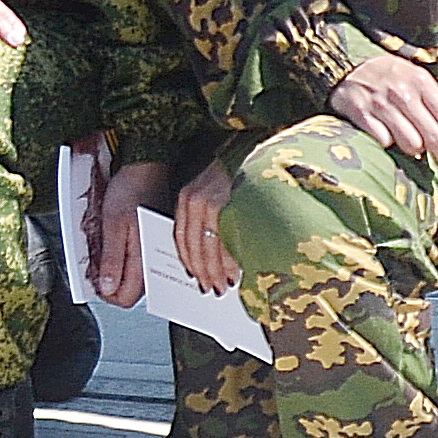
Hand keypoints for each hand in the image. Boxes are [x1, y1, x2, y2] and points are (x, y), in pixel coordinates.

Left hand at [89, 154, 170, 306]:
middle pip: (130, 292)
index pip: (125, 298)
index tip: (94, 280)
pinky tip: (118, 244)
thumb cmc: (131, 190)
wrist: (146, 168)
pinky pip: (138, 263)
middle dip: (111, 283)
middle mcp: (155, 260)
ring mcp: (156, 253)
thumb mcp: (113, 224)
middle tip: (98, 263)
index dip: (106, 294)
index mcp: (145, 258)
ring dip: (117, 271)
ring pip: (134, 278)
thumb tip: (107, 289)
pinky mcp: (155, 244)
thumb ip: (111, 259)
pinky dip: (125, 260)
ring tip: (107, 250)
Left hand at [173, 157, 238, 295]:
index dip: (189, 262)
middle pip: (193, 246)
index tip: (196, 278)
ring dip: (215, 271)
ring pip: (207, 247)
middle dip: (203, 272)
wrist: (255, 147)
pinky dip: (229, 260)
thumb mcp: (216, 192)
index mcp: (188, 198)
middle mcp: (194, 199)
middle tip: (212, 289)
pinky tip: (235, 272)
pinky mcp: (226, 203)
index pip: (182, 238)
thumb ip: (211, 219)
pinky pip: (224, 240)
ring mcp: (210, 201)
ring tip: (223, 286)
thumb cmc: (239, 174)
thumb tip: (214, 254)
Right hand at [331, 49, 437, 169]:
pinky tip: (388, 136)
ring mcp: (381, 104)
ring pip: (411, 144)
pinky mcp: (361, 114)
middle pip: (432, 135)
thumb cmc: (387, 76)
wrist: (346, 68)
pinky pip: (385, 142)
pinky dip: (388, 143)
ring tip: (411, 144)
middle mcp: (402, 92)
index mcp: (420, 81)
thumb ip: (432, 100)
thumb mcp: (414, 77)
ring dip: (413, 149)